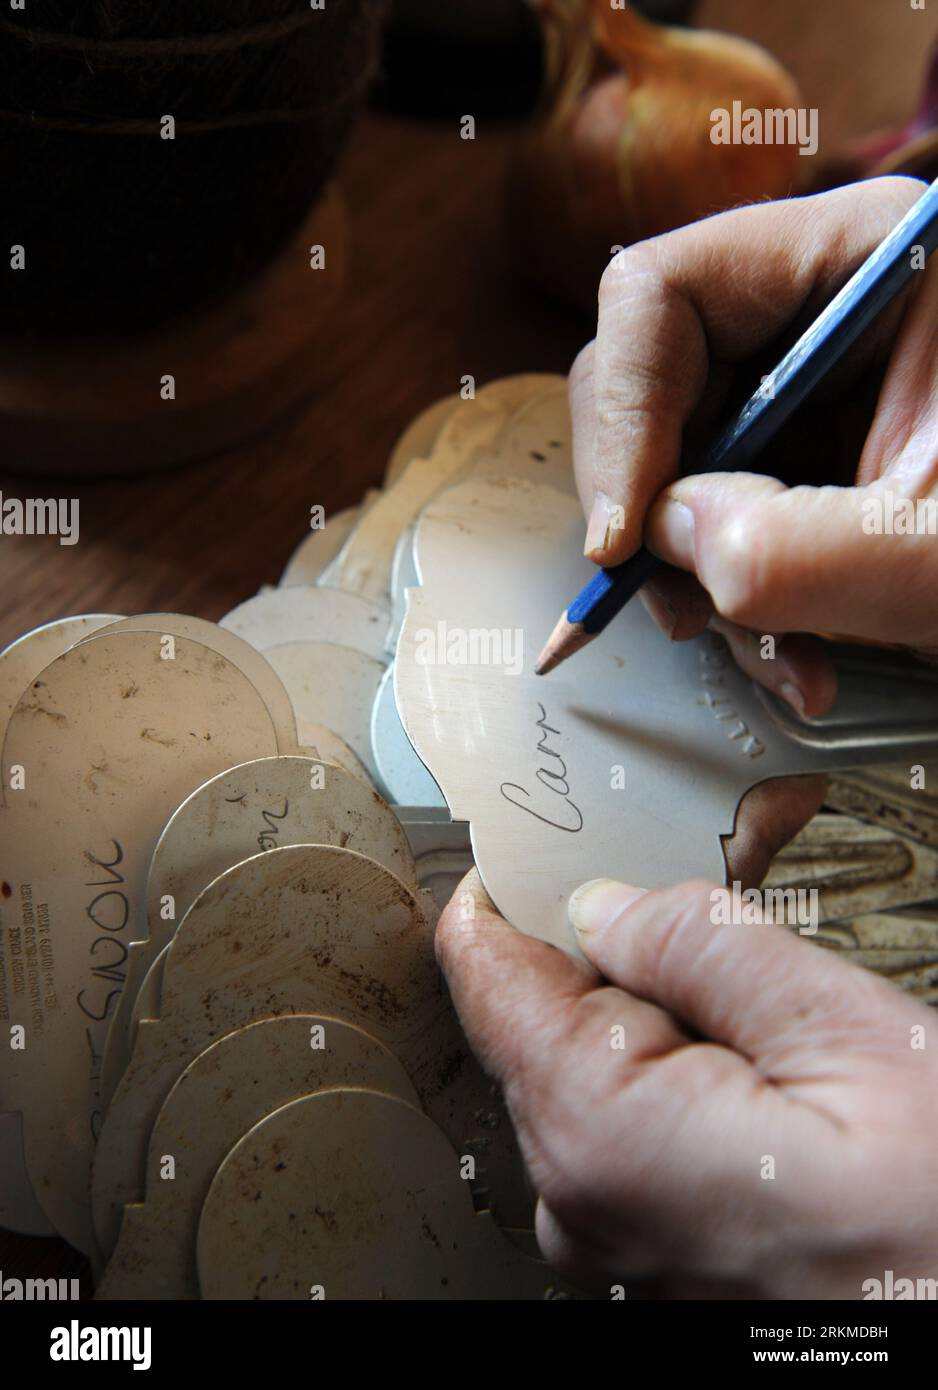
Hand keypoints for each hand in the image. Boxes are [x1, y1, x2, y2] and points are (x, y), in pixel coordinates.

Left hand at [438, 870, 937, 1298]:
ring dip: (675, 984)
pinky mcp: (654, 1229)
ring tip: (771, 963)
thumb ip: (704, 949)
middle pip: (551, 1000)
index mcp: (598, 1134)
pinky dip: (689, 1049)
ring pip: (601, 1047)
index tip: (583, 825)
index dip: (533, 878)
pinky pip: (636, 1103)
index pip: (489, 967)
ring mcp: (614, 1219)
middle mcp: (582, 1190)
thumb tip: (602, 904)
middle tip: (732, 856)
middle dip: (633, 923)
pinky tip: (762, 1035)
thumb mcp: (843, 1040)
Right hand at [572, 175, 937, 714]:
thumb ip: (801, 552)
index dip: (622, 419)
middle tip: (690, 614)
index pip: (663, 295)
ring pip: (685, 463)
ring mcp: (820, 385)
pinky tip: (798, 652)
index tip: (623, 540)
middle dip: (663, 517)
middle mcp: (828, 306)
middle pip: (657, 382)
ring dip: (708, 580)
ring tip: (781, 660)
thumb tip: (665, 541)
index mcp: (874, 258)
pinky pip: (729, 511)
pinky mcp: (823, 451)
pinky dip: (744, 594)